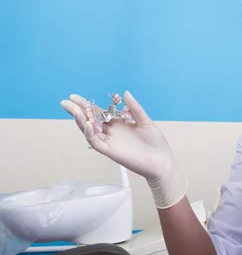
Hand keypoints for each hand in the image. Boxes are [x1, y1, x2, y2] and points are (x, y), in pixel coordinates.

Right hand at [60, 91, 186, 208]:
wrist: (162, 161)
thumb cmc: (155, 143)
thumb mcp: (145, 121)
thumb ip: (134, 108)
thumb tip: (125, 92)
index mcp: (118, 124)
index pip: (98, 113)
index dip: (87, 105)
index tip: (74, 97)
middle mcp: (111, 133)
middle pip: (90, 120)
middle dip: (78, 111)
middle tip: (66, 101)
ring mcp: (110, 142)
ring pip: (90, 131)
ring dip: (81, 121)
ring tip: (74, 110)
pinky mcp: (111, 151)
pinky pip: (96, 142)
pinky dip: (90, 133)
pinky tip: (87, 123)